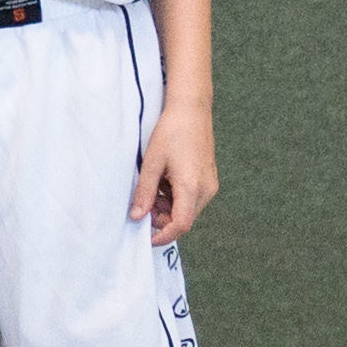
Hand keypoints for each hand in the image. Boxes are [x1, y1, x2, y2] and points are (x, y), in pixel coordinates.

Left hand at [132, 100, 220, 246]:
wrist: (191, 110)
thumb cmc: (171, 131)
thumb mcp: (151, 163)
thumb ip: (144, 192)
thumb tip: (136, 216)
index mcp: (192, 186)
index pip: (181, 225)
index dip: (163, 235)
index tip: (146, 237)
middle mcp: (206, 190)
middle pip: (184, 219)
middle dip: (162, 218)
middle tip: (143, 203)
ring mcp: (210, 185)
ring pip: (187, 210)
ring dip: (167, 207)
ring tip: (153, 185)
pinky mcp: (209, 180)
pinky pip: (191, 198)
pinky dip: (175, 197)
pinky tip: (164, 180)